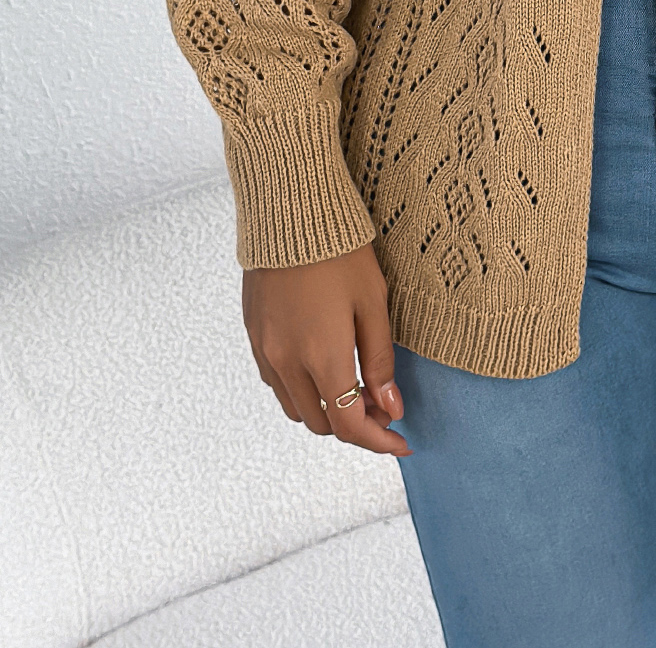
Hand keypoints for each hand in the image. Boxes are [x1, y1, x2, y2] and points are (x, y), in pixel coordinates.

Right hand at [243, 242, 410, 456]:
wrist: (290, 213)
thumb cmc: (341, 252)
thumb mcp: (374, 303)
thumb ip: (380, 360)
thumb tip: (390, 407)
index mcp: (323, 357)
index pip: (349, 425)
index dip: (378, 441)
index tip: (402, 440)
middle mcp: (288, 363)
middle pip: (320, 423)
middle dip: (353, 424)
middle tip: (381, 403)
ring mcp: (265, 351)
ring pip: (295, 408)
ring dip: (324, 409)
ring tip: (354, 384)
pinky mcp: (253, 335)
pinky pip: (276, 382)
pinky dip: (301, 388)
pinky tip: (322, 363)